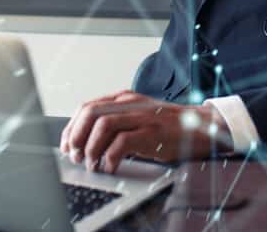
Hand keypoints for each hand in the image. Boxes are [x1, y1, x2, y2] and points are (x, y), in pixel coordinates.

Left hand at [59, 90, 231, 172]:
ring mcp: (141, 116)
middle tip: (76, 156)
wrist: (199, 126)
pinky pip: (123, 142)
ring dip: (91, 147)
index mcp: (123, 99)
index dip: (71, 128)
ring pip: (103, 125)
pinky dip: (111, 156)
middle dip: (76, 136)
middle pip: (91, 113)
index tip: (67, 145)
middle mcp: (130, 103)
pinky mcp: (152, 132)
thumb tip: (86, 142)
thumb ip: (115, 122)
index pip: (87, 107)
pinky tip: (111, 166)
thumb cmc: (167, 126)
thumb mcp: (137, 118)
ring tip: (92, 163)